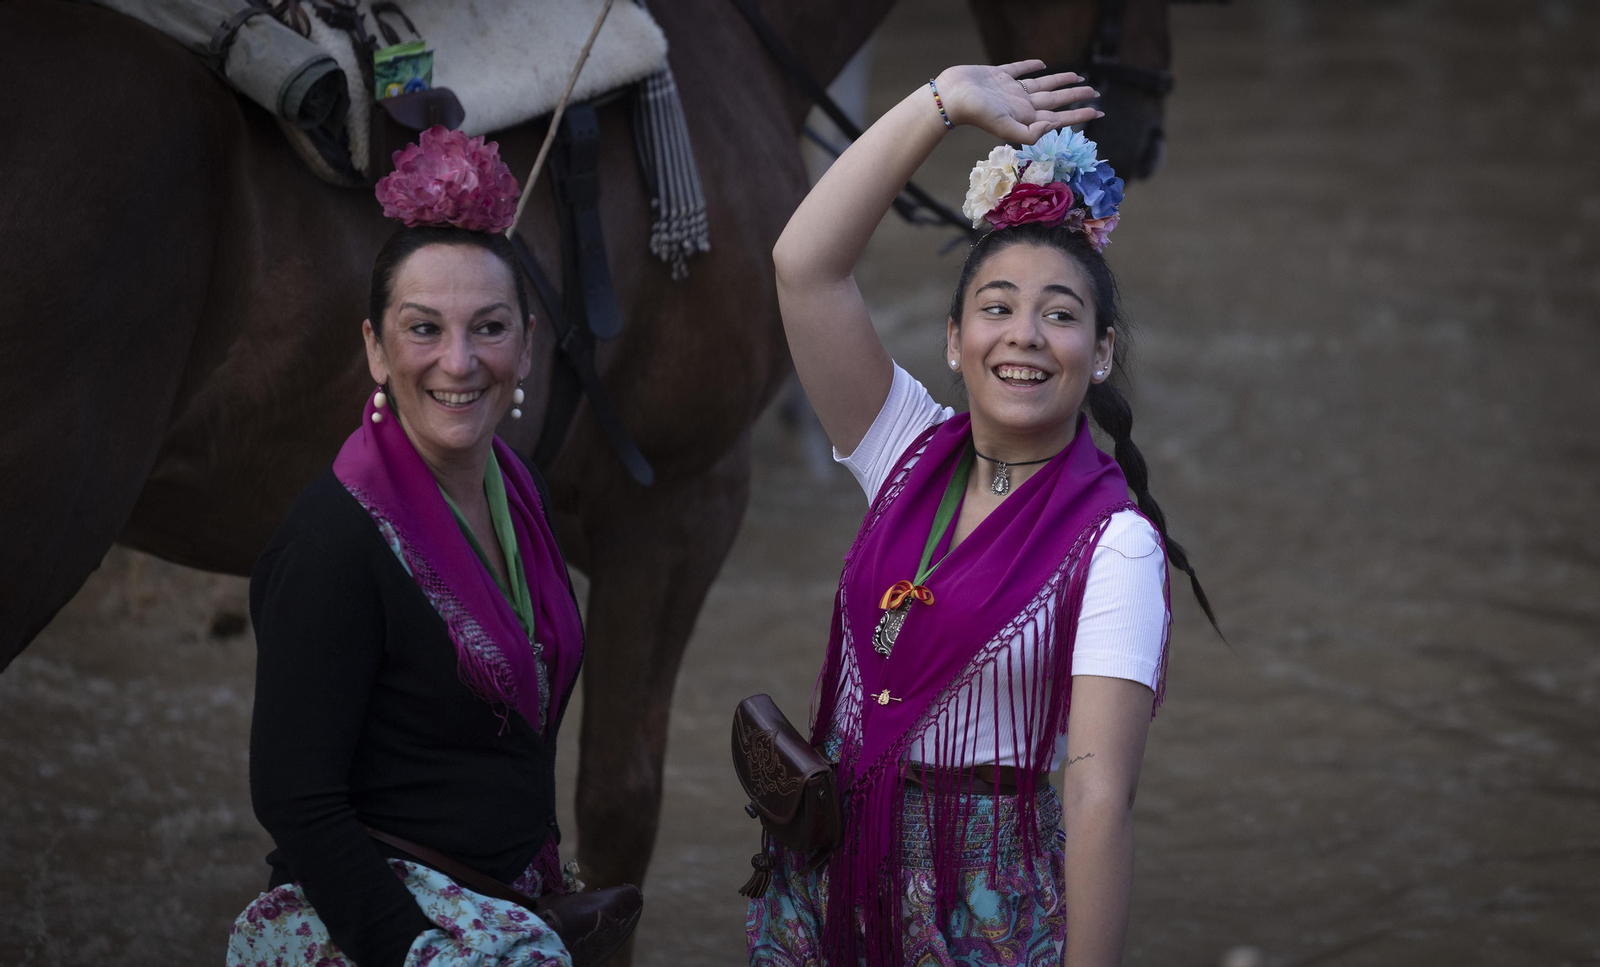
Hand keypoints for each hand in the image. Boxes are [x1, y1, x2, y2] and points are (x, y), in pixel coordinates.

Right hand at [935, 60, 1100, 144]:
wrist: (951, 96)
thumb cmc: (976, 113)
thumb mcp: (1006, 128)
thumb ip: (1031, 132)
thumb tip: (1054, 124)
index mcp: (1026, 117)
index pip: (1060, 116)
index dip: (1081, 114)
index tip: (1099, 112)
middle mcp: (1021, 104)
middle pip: (1056, 99)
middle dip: (1076, 96)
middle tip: (1096, 92)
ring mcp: (1010, 90)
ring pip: (1043, 84)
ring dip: (1061, 80)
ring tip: (1078, 77)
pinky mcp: (998, 75)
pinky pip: (1020, 69)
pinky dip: (1031, 66)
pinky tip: (1042, 64)